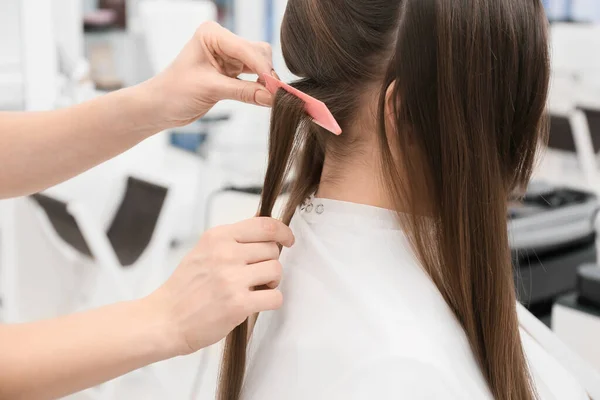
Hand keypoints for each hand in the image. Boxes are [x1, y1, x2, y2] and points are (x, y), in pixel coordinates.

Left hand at [142, 21, 275, 127]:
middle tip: (274, 96)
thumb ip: (243, 92)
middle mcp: (222, 41)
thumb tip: (272, 97)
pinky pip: (254, 76)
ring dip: (265, 81)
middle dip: (266, 74)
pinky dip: (260, 87)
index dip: (262, 69)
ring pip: (259, 64)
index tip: (276, 89)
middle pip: (258, 53)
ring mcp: (228, 56)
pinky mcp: (232, 71)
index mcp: (212, 34)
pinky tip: (263, 97)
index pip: (246, 48)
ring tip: (270, 99)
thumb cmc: (174, 92)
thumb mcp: (210, 90)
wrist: (160, 107)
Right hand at [147, 217, 293, 355]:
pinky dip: (271, 301)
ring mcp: (232, 278)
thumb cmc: (185, 288)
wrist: (164, 319)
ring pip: (276, 271)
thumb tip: (266, 230)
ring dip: (272, 282)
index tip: (287, 240)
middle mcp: (225, 253)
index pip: (264, 225)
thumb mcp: (204, 251)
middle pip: (273, 250)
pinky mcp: (238, 304)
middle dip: (270, 262)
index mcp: (217, 237)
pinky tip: (256, 303)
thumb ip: (232, 240)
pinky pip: (275, 297)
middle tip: (257, 276)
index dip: (282, 231)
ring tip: (255, 289)